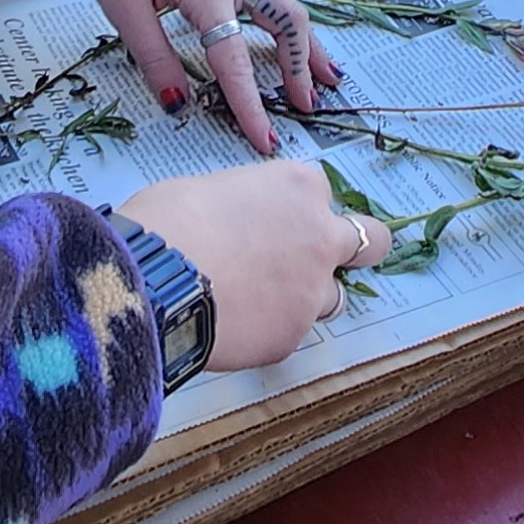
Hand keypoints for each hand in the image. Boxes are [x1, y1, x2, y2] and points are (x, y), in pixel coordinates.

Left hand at [15, 0, 338, 155]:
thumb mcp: (122, 9)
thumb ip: (155, 58)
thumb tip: (180, 104)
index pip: (236, 60)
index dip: (251, 104)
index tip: (264, 141)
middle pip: (286, 23)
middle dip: (302, 68)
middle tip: (308, 108)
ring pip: (286, 6)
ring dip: (306, 44)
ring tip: (324, 78)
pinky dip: (288, 23)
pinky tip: (289, 40)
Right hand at [116, 159, 389, 370]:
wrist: (154, 282)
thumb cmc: (166, 223)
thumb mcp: (204, 190)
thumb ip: (241, 205)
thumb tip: (234, 221)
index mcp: (297, 187)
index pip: (319, 193)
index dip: (298, 209)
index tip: (276, 219)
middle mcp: (319, 236)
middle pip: (368, 241)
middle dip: (355, 249)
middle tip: (321, 259)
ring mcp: (311, 290)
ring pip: (331, 296)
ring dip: (306, 297)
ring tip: (257, 301)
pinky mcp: (291, 336)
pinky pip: (288, 332)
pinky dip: (267, 330)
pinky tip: (230, 326)